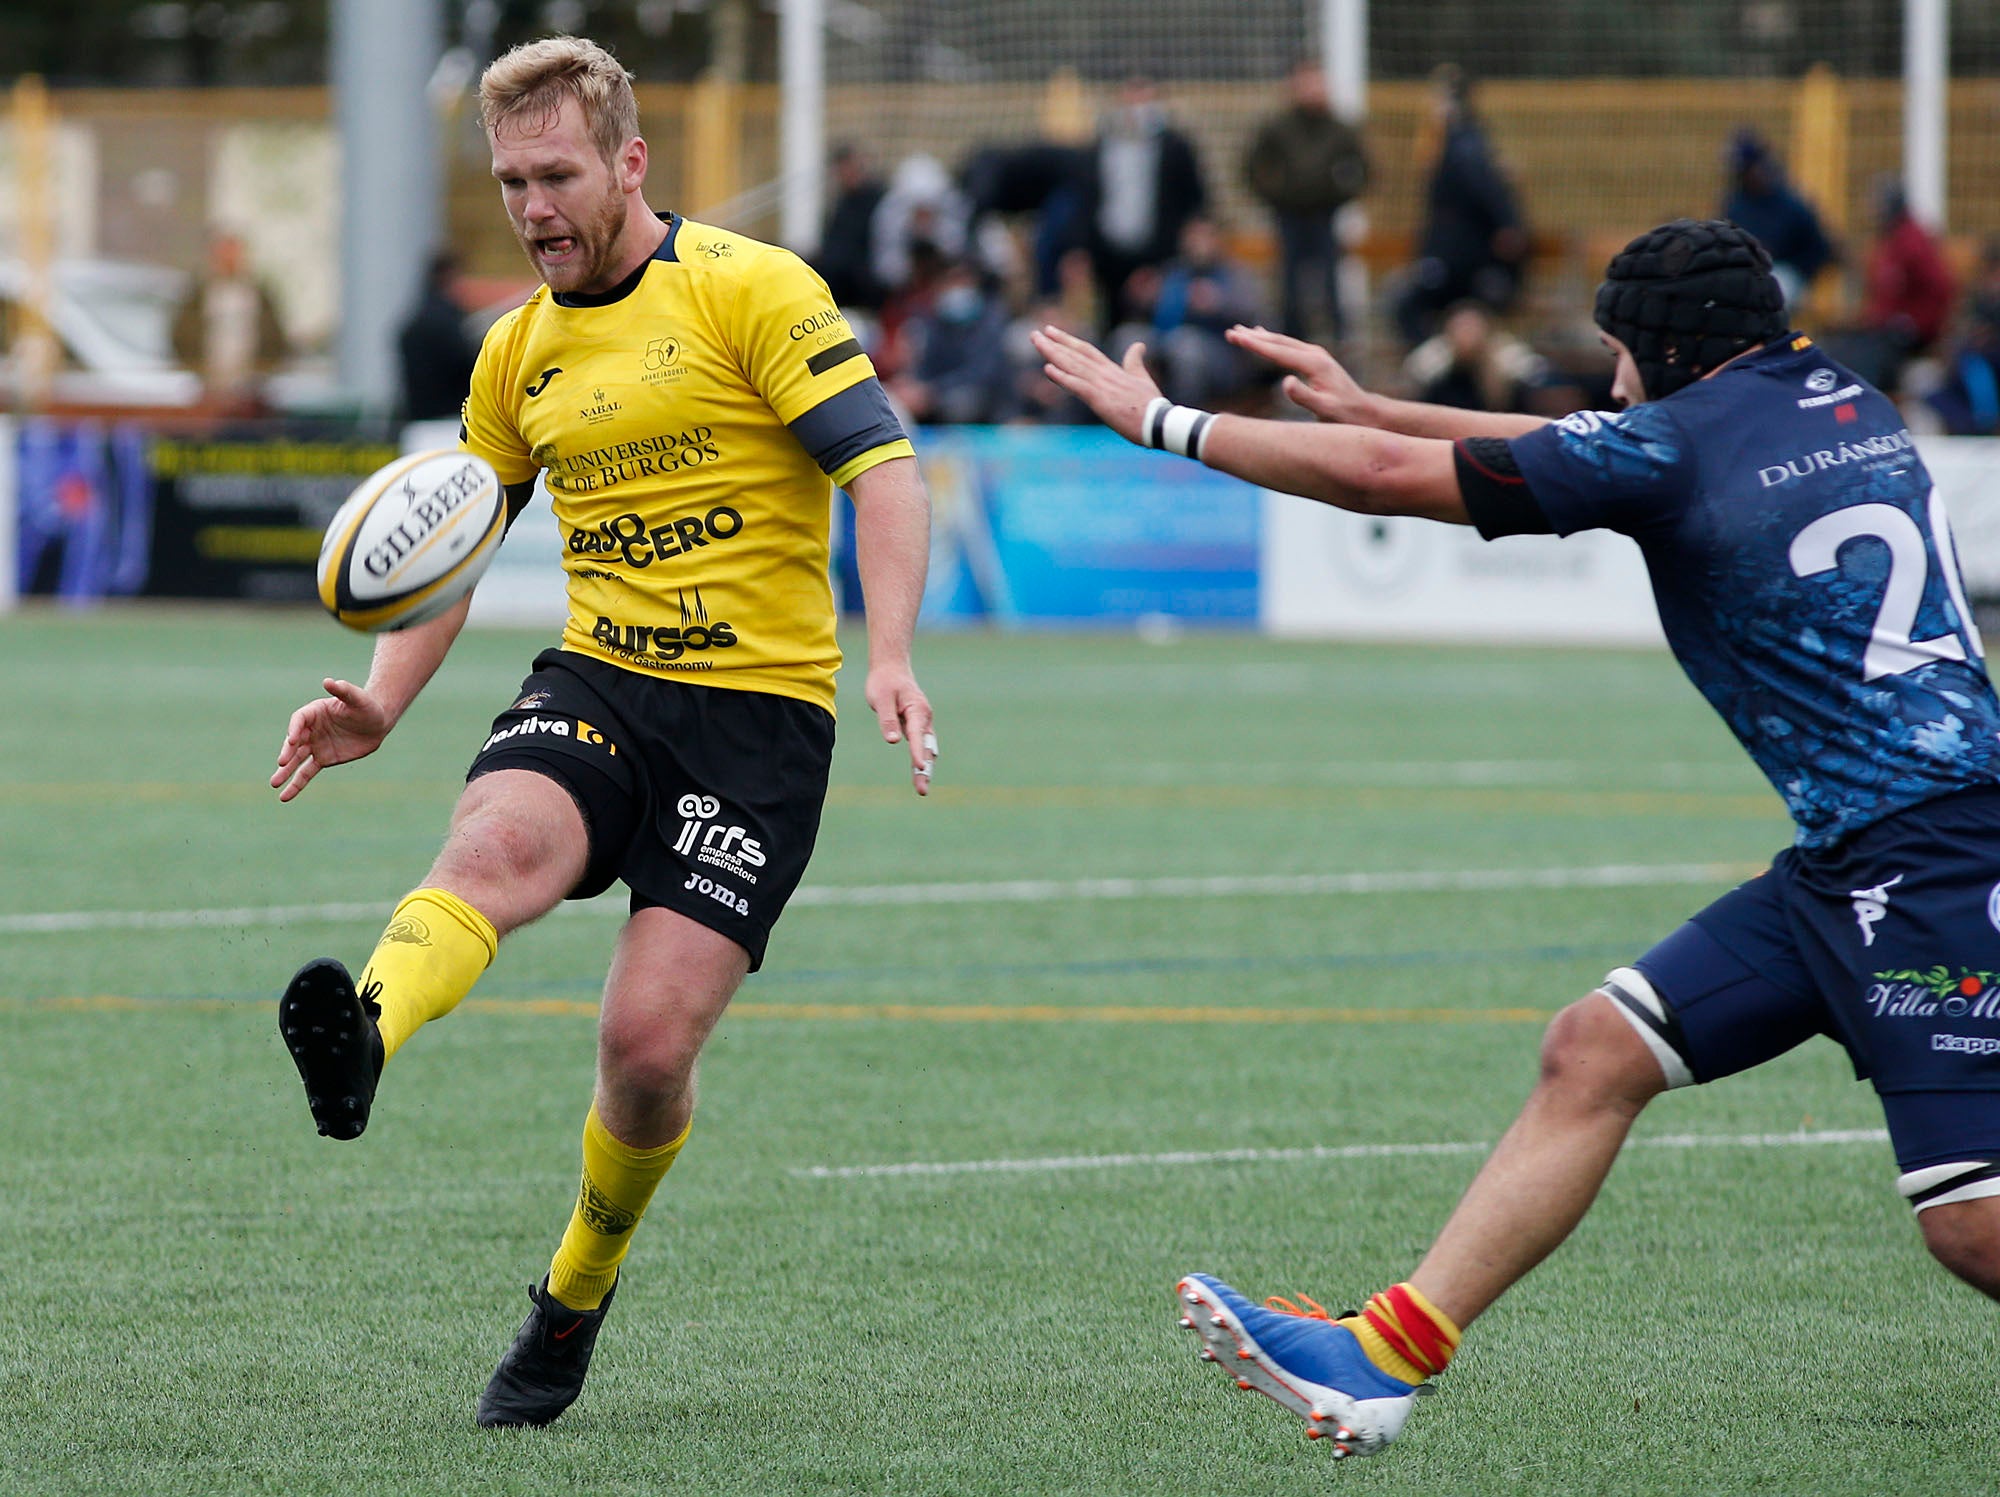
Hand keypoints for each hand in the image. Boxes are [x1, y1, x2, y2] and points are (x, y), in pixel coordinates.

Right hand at [271, 677, 394, 801]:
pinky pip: (306, 773)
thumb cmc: (367, 706)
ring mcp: (314, 745)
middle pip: (294, 742)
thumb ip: (343, 690)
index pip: (299, 720)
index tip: (293, 740)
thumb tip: (329, 681)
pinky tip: (285, 796)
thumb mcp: (358, 698)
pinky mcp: (322, 759)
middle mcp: (310, 729)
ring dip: (285, 772)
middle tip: (281, 762)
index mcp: (314, 712)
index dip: (294, 729)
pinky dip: (296, 784)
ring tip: (274, 784)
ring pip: (296, 760)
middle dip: (288, 752)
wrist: (377, 723)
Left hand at [866, 664, 936, 797]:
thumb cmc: (884, 682)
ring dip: (925, 768)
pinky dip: (922, 760)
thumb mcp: (881, 699)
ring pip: (926, 749)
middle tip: (921, 790)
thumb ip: (887, 720)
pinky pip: (921, 746)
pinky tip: (920, 773)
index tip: (920, 766)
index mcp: (917, 710)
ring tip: (922, 788)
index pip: (917, 734)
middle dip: (925, 769)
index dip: (918, 751)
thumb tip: (893, 741)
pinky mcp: (917, 726)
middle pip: (927, 747)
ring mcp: (922, 723)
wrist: (891, 668)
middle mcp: (924, 718)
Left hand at [1030, 326, 1162, 443]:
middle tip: (1035, 334)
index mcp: (1112, 370)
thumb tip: (1139, 345)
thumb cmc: (1152, 405)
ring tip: (1037, 342)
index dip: (1068, 341)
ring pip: (1073, 366)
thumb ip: (1135, 362)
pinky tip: (1048, 369)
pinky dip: (1063, 377)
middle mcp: (1104, 374)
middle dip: (1054, 344)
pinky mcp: (1100, 400)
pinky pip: (1078, 386)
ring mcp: (1101, 386)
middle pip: (1075, 354)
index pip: (1086, 351)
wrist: (1159, 422)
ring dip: (1052, 354)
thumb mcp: (1142, 378)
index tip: (1052, 332)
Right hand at [1225, 324, 1372, 423]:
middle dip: (1252, 337)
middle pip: (1278, 342)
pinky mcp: (1316, 359)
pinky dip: (1273, 341)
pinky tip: (1264, 336)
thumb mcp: (1324, 410)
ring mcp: (1316, 355)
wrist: (1364, 411)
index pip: (1277, 351)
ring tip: (1241, 331)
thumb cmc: (1344, 414)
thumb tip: (1284, 382)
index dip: (1254, 345)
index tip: (1235, 337)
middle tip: (1230, 332)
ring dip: (1261, 337)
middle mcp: (1314, 354)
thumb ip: (1304, 397)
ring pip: (1283, 341)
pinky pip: (1289, 346)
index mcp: (1313, 364)